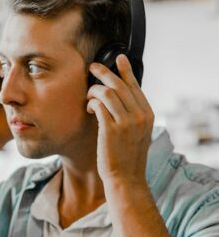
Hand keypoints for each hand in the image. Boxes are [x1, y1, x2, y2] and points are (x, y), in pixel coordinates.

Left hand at [87, 54, 153, 185]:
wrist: (126, 178)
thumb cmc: (127, 157)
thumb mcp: (137, 134)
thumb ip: (132, 116)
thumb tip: (121, 99)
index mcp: (147, 114)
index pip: (135, 86)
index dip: (125, 70)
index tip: (119, 58)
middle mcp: (139, 115)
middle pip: (120, 84)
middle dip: (104, 73)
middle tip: (92, 67)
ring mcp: (126, 122)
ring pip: (108, 92)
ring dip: (94, 90)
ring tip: (88, 95)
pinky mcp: (111, 129)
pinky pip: (99, 105)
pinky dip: (91, 103)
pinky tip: (88, 108)